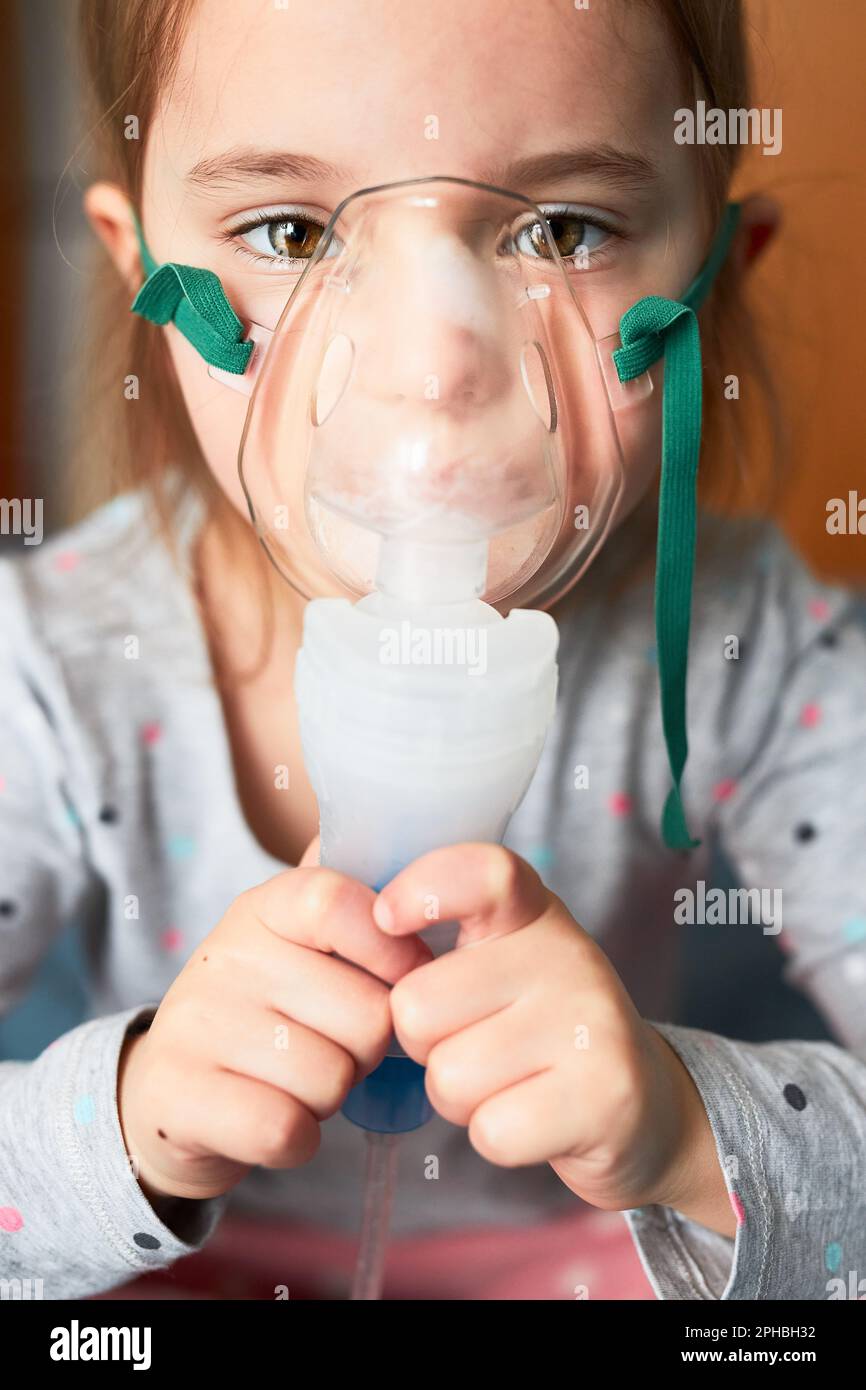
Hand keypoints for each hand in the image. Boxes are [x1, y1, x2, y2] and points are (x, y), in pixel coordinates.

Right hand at [118, 853, 431, 1203]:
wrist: (168, 1090)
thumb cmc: (269, 1011)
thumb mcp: (302, 945)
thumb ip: (357, 906)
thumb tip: (428, 850)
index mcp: (264, 906)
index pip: (339, 902)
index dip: (394, 949)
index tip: (404, 977)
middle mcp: (225, 954)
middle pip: (367, 1015)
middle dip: (369, 1049)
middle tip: (331, 1044)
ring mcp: (195, 1023)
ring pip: (332, 1079)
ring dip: (331, 1096)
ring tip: (296, 1079)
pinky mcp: (179, 1095)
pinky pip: (286, 1130)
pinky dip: (297, 1140)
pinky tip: (274, 1119)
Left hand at [376, 844, 734, 1236]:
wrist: (643, 1108)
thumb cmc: (536, 1028)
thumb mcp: (498, 960)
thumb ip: (436, 936)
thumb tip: (349, 911)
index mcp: (532, 911)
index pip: (482, 872)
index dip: (424, 888)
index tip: (386, 918)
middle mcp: (567, 954)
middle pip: (418, 1006)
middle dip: (424, 1045)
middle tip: (473, 1042)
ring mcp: (591, 1024)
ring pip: (449, 1076)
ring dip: (461, 1097)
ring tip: (508, 1081)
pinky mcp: (604, 1097)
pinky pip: (491, 1130)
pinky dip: (498, 1137)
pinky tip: (535, 1118)